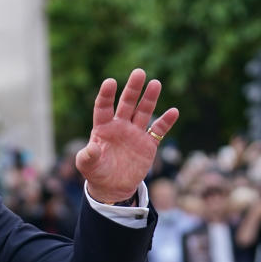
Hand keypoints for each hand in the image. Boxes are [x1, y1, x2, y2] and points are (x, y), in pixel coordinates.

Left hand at [76, 69, 179, 203]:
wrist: (113, 188)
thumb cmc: (97, 173)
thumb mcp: (88, 166)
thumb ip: (87, 157)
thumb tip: (90, 149)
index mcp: (103, 128)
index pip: (103, 108)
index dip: (106, 95)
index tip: (110, 82)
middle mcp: (120, 126)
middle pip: (127, 103)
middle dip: (133, 89)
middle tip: (139, 72)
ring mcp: (135, 133)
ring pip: (143, 112)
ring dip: (149, 98)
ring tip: (155, 83)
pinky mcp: (148, 144)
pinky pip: (158, 130)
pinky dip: (166, 122)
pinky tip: (173, 112)